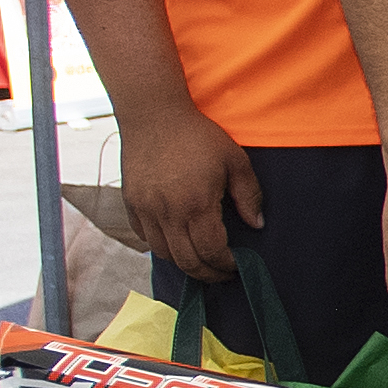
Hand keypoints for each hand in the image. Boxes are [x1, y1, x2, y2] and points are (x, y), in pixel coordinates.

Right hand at [118, 102, 261, 283]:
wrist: (153, 113)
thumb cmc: (198, 135)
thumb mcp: (234, 160)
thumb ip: (248, 195)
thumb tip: (257, 225)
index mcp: (196, 204)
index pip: (211, 251)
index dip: (225, 265)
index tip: (236, 266)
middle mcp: (167, 212)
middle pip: (186, 261)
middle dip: (207, 274)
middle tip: (221, 273)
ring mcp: (145, 209)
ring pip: (163, 253)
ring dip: (184, 262)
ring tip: (200, 259)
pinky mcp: (130, 202)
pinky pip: (144, 237)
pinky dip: (161, 245)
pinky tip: (176, 240)